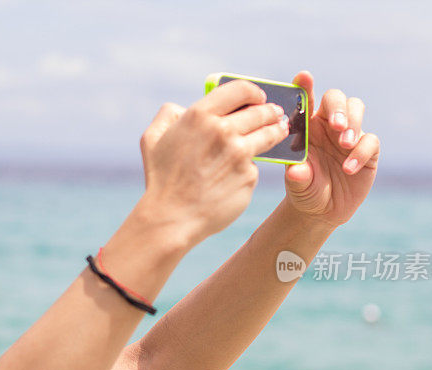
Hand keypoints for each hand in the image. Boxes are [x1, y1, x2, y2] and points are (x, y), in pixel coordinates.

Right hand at [138, 79, 288, 245]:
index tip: (258, 97)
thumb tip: (182, 108)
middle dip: (271, 111)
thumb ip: (168, 115)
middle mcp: (223, 130)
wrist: (172, 217)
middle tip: (276, 113)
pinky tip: (244, 172)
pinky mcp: (248, 176)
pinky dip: (251, 167)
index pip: (240, 89)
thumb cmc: (161, 179)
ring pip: (268, 135)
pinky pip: (255, 166)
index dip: (253, 92)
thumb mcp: (152, 138)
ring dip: (277, 130)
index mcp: (200, 116)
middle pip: (260, 111)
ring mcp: (239, 154)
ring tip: (280, 130)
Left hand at [283, 71, 380, 228]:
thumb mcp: (297, 185)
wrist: (323, 210)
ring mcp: (349, 134)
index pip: (306, 101)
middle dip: (337, 107)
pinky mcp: (367, 149)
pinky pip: (369, 140)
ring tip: (344, 143)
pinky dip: (360, 152)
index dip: (306, 87)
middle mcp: (327, 125)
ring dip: (352, 121)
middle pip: (336, 98)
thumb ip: (297, 176)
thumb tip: (296, 171)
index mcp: (306, 126)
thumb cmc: (304, 190)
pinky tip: (348, 169)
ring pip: (356, 108)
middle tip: (336, 125)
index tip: (303, 77)